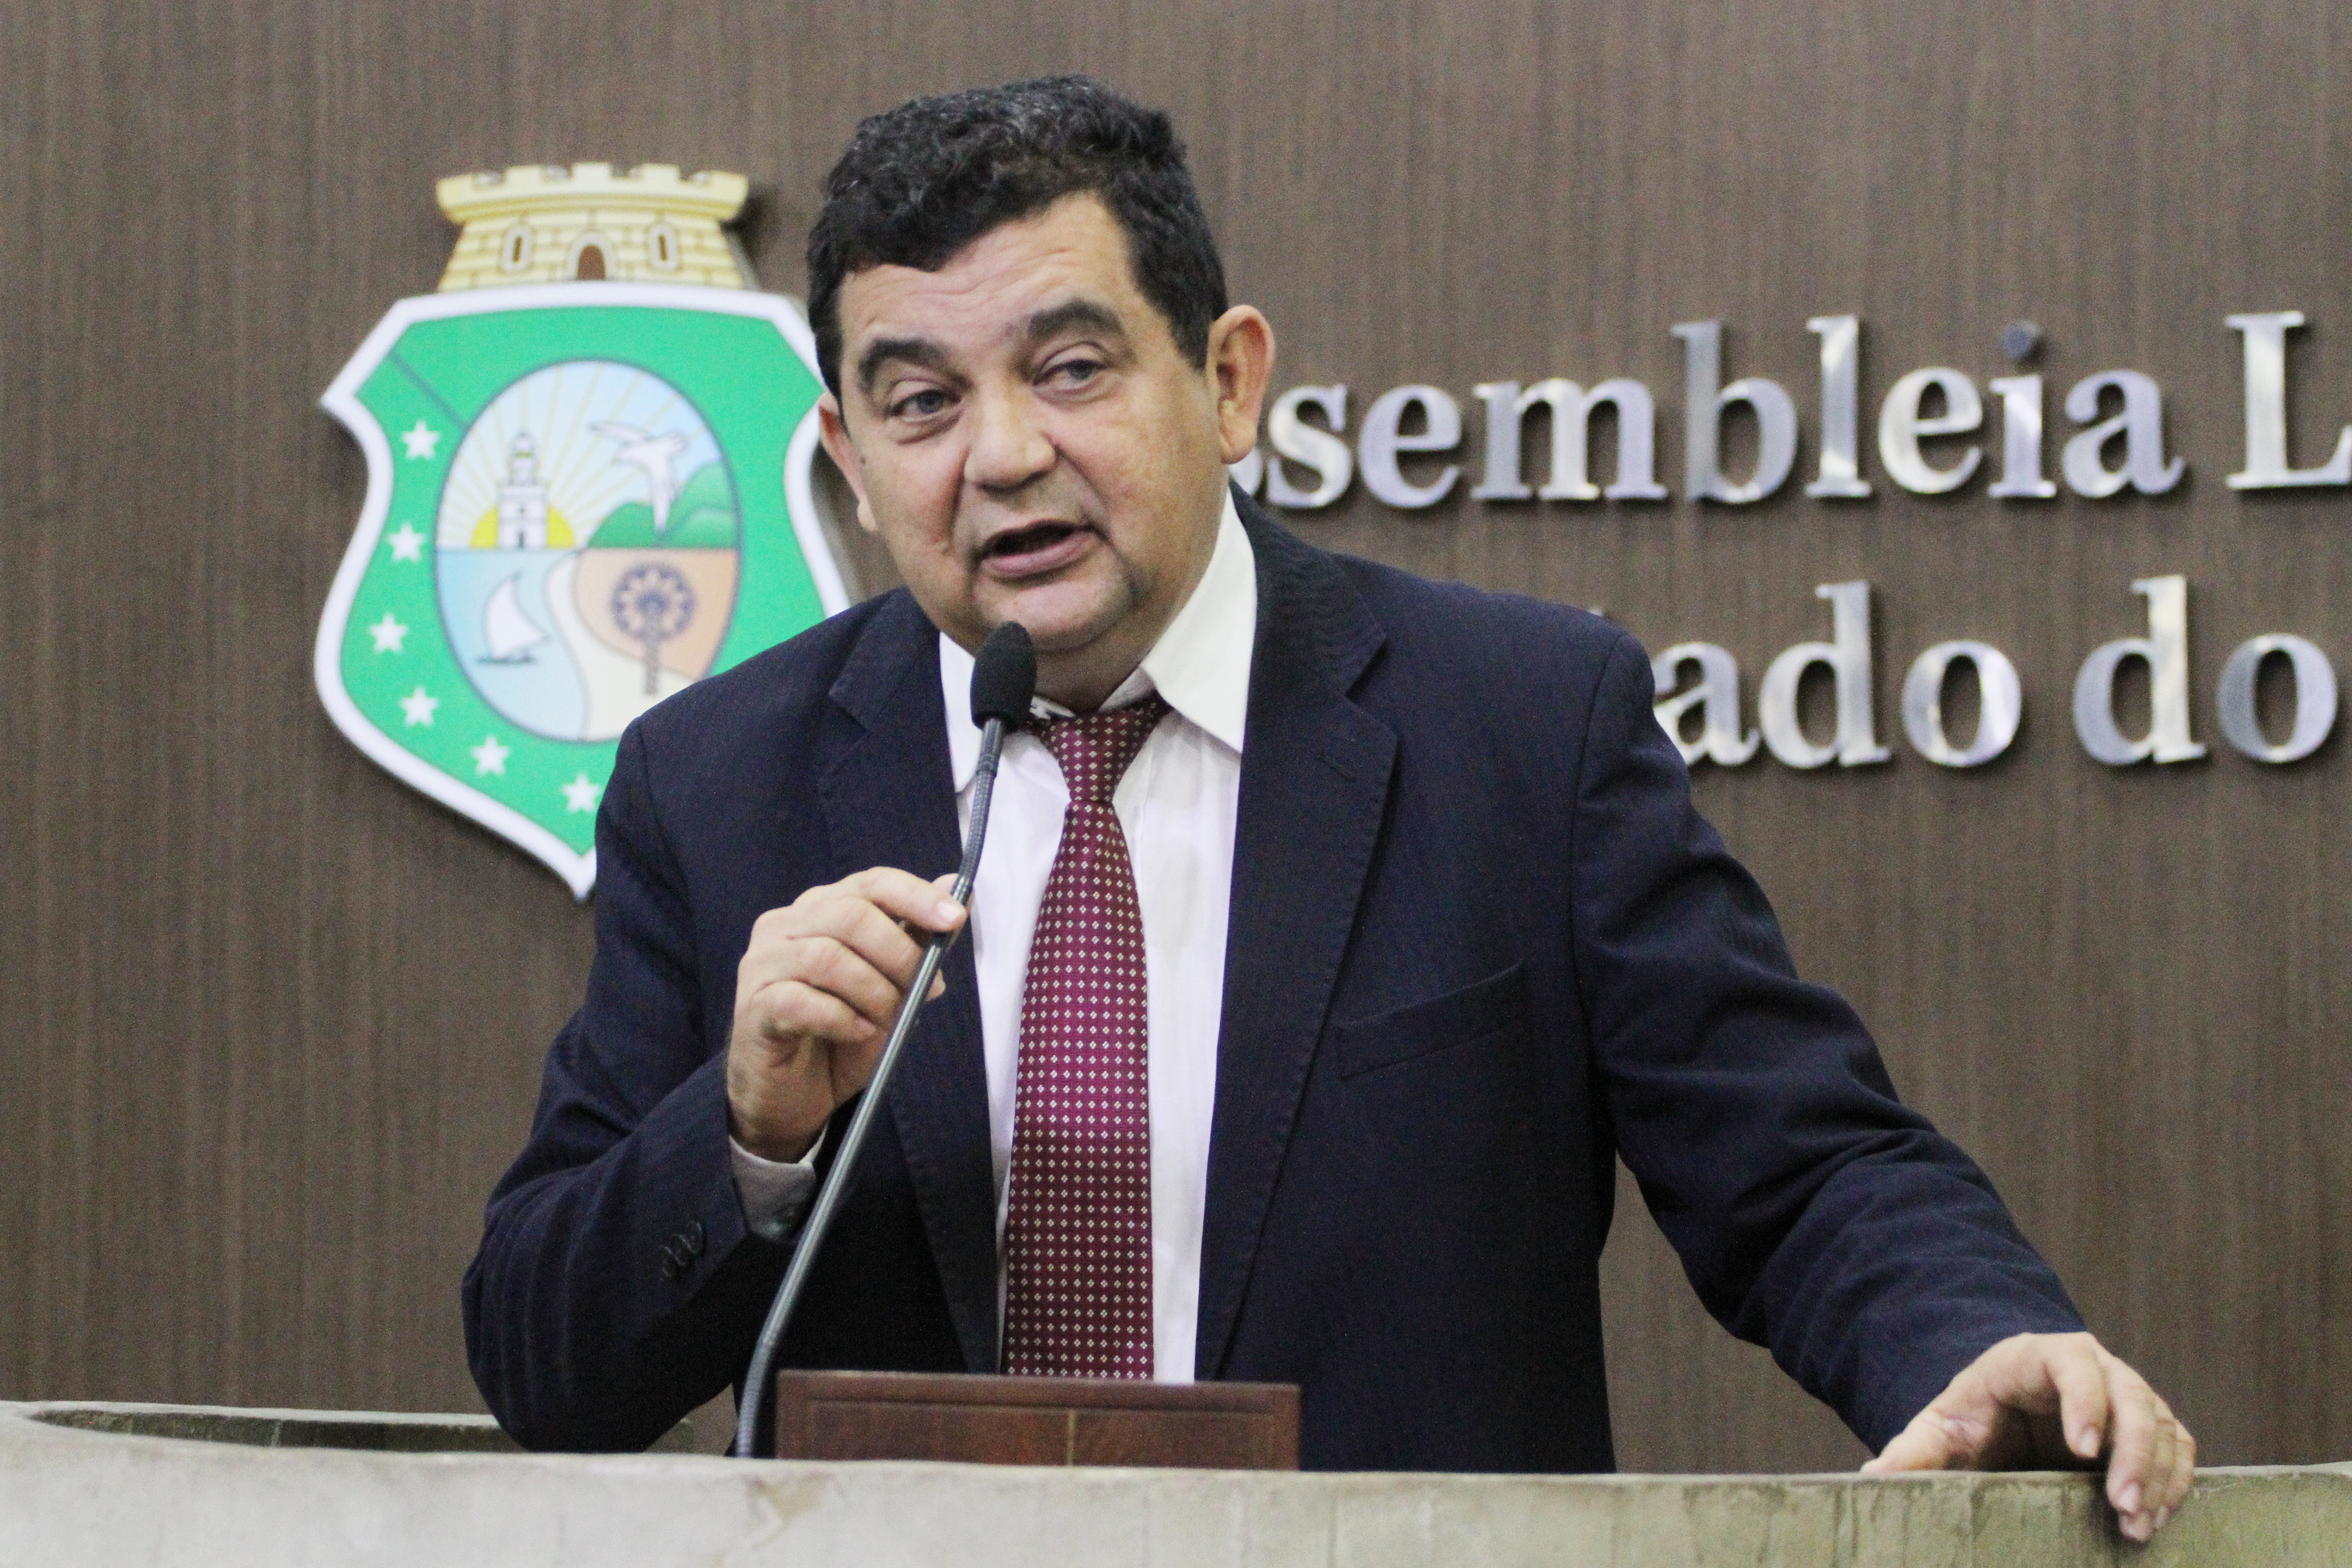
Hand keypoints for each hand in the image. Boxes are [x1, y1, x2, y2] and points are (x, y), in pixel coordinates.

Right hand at [726, 868, 964, 1162]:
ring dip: (874, 992)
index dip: (916, 896)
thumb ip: (917, 941)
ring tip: (888, 1019)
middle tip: (924, 988)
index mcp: (821, 908)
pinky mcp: (753, 1006)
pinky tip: (859, 1032)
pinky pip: (800, 1001)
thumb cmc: (840, 1037)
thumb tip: (959, 893)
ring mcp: (762, 963)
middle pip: (852, 914)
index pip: (871, 883)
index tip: (954, 918)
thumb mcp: (891, 986)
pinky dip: (842, 1019)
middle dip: (900, 954)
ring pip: (827, 957)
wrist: (790, 1097)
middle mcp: (784, 924)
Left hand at [1862, 1331, 2193, 1540]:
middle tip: (2121, 1506)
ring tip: (2137, 1526)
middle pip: (2131, 1396)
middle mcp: (2094, 1368)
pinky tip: (2157, 1519)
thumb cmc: (1972, 1416)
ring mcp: (2127, 1396)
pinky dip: (2174, 1483)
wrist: (2003, 1418)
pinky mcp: (2148, 1428)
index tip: (2084, 1451)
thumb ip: (1913, 1451)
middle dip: (2132, 1452)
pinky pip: (2178, 1448)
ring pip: (2161, 1425)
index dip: (2085, 1403)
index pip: (2073, 1366)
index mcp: (2037, 1357)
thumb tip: (1874, 1477)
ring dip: (2157, 1476)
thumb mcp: (1939, 1430)